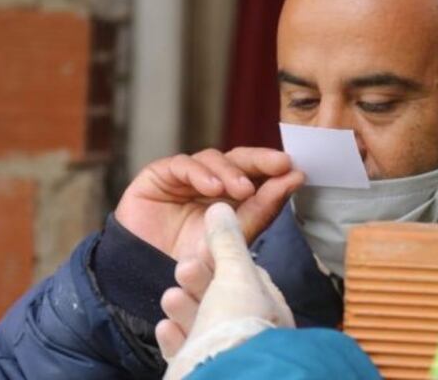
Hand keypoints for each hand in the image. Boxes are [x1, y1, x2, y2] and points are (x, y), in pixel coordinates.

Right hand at [114, 148, 303, 261]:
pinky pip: (183, 165)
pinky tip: (211, 187)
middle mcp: (209, 184)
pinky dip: (199, 173)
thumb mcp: (229, 242)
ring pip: (214, 159)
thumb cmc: (186, 265)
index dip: (275, 172)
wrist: (140, 279)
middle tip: (280, 164)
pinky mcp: (159, 175)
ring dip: (231, 172)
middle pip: (239, 161)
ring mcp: (185, 178)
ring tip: (243, 189)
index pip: (257, 177)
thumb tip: (293, 179)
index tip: (296, 173)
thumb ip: (259, 211)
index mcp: (230, 199)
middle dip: (261, 161)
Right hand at [160, 204, 294, 378]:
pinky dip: (174, 336)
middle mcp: (249, 330)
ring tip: (171, 296)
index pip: (245, 274)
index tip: (203, 246)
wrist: (222, 376)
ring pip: (199, 321)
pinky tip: (165, 326)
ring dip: (183, 305)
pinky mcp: (199, 368)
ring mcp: (224, 350)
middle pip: (218, 297)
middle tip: (184, 267)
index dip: (222, 258)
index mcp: (267, 307)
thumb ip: (228, 241)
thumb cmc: (238, 323)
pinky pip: (184, 348)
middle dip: (199, 280)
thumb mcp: (236, 273)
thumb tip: (223, 208)